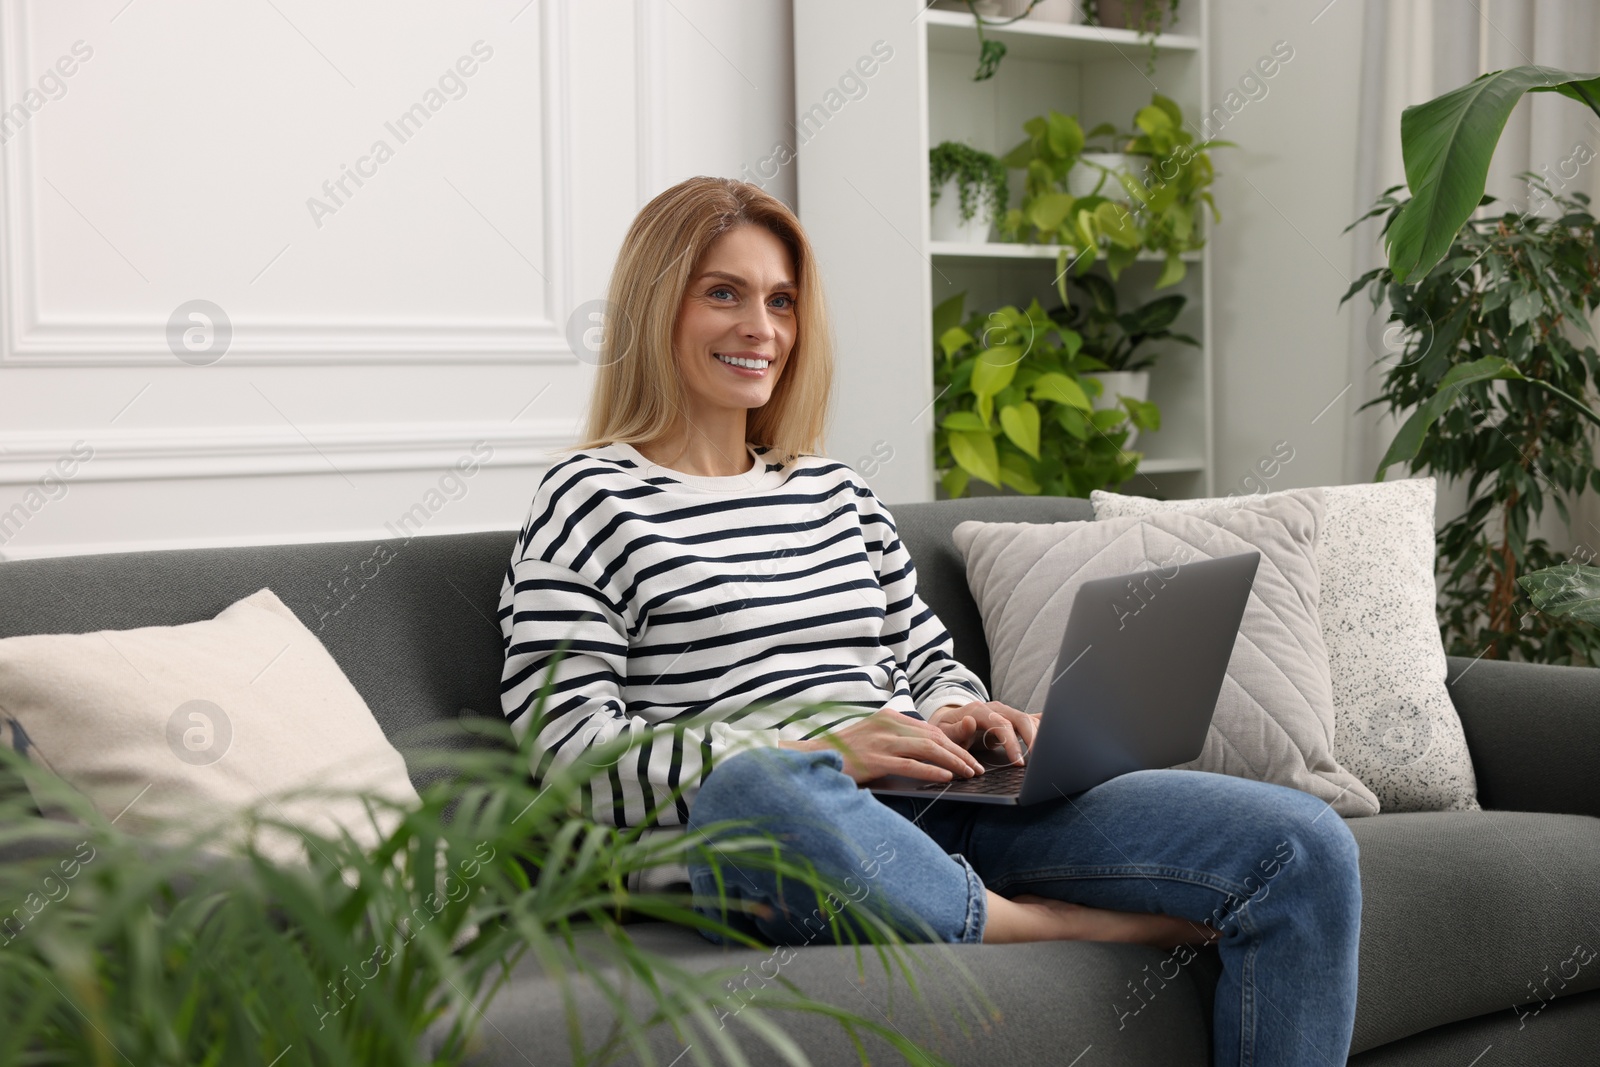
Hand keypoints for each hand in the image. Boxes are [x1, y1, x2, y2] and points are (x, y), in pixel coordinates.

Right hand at [779, 709, 984, 784]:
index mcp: (889, 717)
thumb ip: (895, 740)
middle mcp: (887, 725)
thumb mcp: (872, 737)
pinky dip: (931, 771)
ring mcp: (881, 741)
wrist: (813, 758)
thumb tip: (925, 754)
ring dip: (953, 762)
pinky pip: (910, 765)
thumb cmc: (844, 753)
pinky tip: (946, 778)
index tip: (968, 757)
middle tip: (977, 769)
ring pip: (927, 750)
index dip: (953, 744)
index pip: (930, 730)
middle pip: (934, 738)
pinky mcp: (874, 759)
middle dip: (959, 754)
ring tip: (969, 774)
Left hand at [927, 701, 1039, 765]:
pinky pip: (1030, 718)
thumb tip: (969, 721)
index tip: (1019, 762)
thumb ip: (956, 730)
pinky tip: (1055, 727)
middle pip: (1019, 718)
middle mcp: (995, 708)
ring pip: (1027, 719)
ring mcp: (1005, 712)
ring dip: (1039, 734)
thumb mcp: (944, 732)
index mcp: (979, 710)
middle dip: (1032, 738)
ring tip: (1046, 753)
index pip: (1000, 725)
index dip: (1012, 743)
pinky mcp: (1011, 718)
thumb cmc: (947, 730)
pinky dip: (1043, 723)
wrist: (948, 722)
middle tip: (1038, 759)